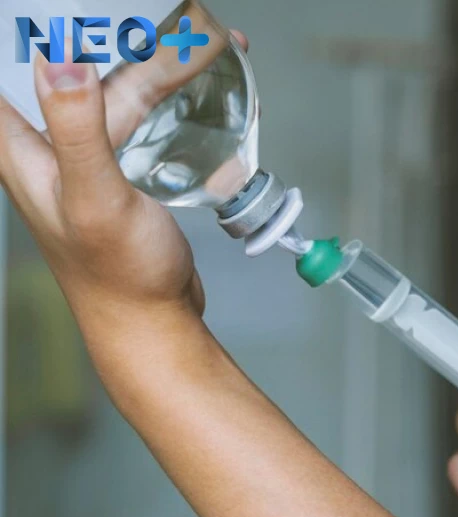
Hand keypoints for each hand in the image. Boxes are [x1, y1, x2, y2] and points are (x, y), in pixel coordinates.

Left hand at [0, 32, 248, 325]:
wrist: (155, 321)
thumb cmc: (119, 275)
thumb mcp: (96, 199)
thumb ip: (77, 129)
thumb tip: (61, 60)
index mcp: (17, 144)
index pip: (6, 62)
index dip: (33, 26)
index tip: (79, 8)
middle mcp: (46, 140)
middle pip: (77, 61)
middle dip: (125, 34)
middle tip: (175, 20)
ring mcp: (87, 151)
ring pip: (120, 83)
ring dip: (165, 61)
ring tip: (213, 45)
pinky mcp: (123, 164)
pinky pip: (147, 112)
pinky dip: (179, 95)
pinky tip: (212, 89)